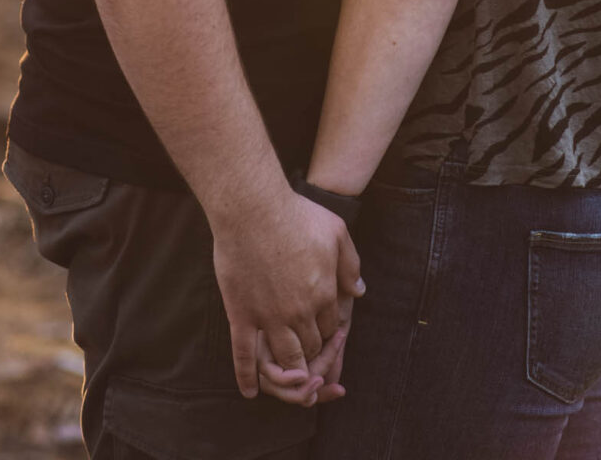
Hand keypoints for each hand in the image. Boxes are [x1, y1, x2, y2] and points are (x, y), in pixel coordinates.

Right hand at [212, 189, 363, 398]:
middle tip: (307, 352)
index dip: (329, 332)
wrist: (253, 207)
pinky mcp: (242, 315)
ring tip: (289, 374)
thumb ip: (351, 264)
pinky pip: (244, 357)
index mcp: (324, 294)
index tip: (322, 328)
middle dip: (313, 354)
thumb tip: (359, 292)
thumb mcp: (337, 231)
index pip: (332, 329)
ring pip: (285, 360)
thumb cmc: (296, 214)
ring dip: (290, 372)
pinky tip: (250, 393)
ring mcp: (270, 317)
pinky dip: (248, 379)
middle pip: (311, 348)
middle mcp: (300, 312)